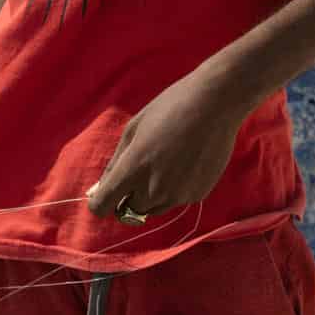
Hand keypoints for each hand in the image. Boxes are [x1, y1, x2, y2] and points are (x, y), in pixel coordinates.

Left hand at [85, 73, 245, 222]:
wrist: (216, 104)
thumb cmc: (170, 108)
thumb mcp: (134, 128)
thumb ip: (115, 163)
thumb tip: (99, 189)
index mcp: (133, 169)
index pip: (102, 206)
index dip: (101, 201)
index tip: (107, 192)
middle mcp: (154, 189)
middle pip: (129, 210)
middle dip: (131, 195)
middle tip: (144, 167)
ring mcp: (177, 195)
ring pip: (154, 208)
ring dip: (152, 195)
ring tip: (167, 162)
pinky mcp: (197, 195)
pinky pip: (176, 201)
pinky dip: (175, 189)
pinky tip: (186, 162)